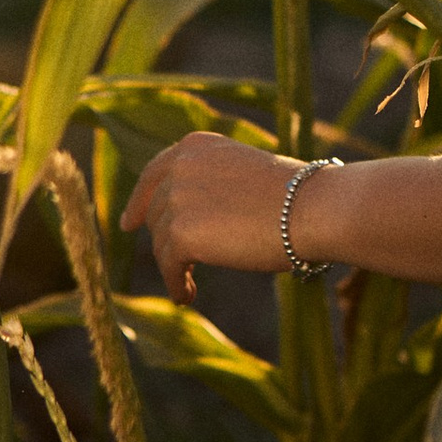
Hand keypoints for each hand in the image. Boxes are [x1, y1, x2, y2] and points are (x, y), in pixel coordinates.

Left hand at [122, 136, 325, 295]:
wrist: (311, 208)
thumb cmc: (295, 196)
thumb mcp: (244, 173)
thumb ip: (212, 184)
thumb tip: (188, 218)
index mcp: (197, 146)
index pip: (155, 173)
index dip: (140, 202)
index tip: (130, 223)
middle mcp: (180, 166)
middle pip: (158, 215)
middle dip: (168, 241)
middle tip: (180, 266)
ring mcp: (177, 199)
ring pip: (163, 244)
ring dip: (176, 266)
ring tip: (190, 285)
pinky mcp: (180, 234)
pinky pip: (169, 267)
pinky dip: (177, 284)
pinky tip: (188, 296)